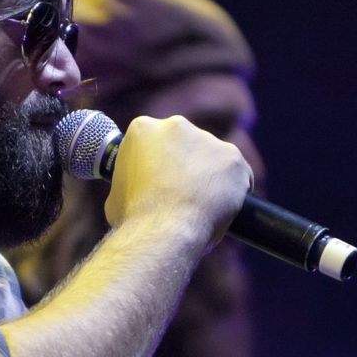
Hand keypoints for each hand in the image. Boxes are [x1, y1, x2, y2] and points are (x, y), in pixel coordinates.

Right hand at [103, 114, 250, 246]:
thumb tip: (139, 189)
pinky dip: (235, 192)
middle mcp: (177, 125)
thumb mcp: (117, 192)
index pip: (156, 142)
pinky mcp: (233, 158)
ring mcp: (208, 140)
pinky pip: (238, 175)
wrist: (162, 231)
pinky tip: (223, 209)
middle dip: (186, 167)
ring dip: (210, 179)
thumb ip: (132, 179)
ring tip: (201, 209)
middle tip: (182, 197)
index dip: (159, 165)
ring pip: (213, 160)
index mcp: (143, 129)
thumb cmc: (134, 218)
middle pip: (187, 145)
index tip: (160, 183)